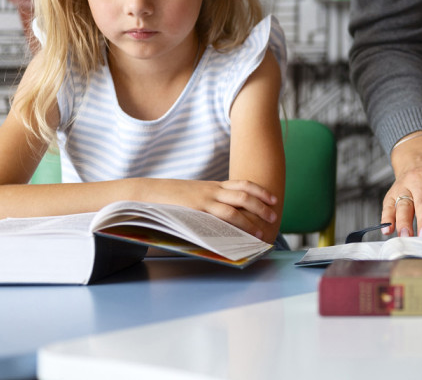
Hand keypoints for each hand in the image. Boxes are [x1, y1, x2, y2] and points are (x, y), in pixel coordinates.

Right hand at [145, 178, 278, 240]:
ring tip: (261, 231)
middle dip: (262, 206)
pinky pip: (218, 217)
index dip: (260, 191)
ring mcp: (204, 200)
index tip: (273, 199)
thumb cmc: (170, 196)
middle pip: (245, 195)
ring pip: (235, 207)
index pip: (243, 185)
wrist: (147, 192)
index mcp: (213, 186)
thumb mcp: (194, 194)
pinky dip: (232, 226)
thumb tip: (221, 216)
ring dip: (251, 220)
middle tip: (274, 216)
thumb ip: (209, 201)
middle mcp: (212, 191)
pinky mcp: (196, 210)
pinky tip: (240, 236)